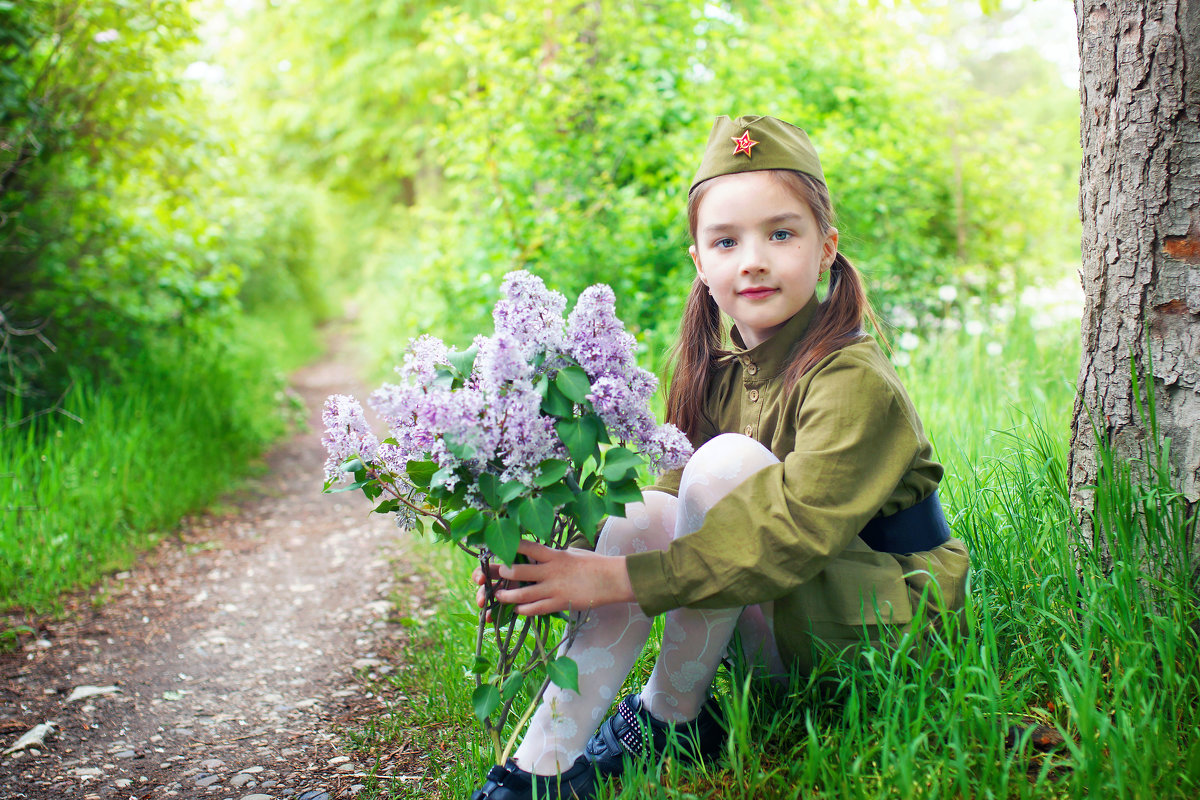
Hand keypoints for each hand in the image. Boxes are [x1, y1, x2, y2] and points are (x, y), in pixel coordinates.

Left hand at [472, 540, 634, 615]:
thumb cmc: (594, 564)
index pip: (527, 547)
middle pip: (517, 571)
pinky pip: (536, 608)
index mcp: (554, 554)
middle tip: (491, 575)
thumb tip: (542, 553)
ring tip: (498, 596)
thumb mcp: (572, 553)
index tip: (495, 546)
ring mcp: (554, 588)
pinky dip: (523, 609)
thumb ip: (555, 555)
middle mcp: (551, 570)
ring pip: (522, 593)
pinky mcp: (560, 603)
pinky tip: (517, 610)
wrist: (613, 579)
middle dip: (501, 574)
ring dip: (507, 596)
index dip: (509, 547)